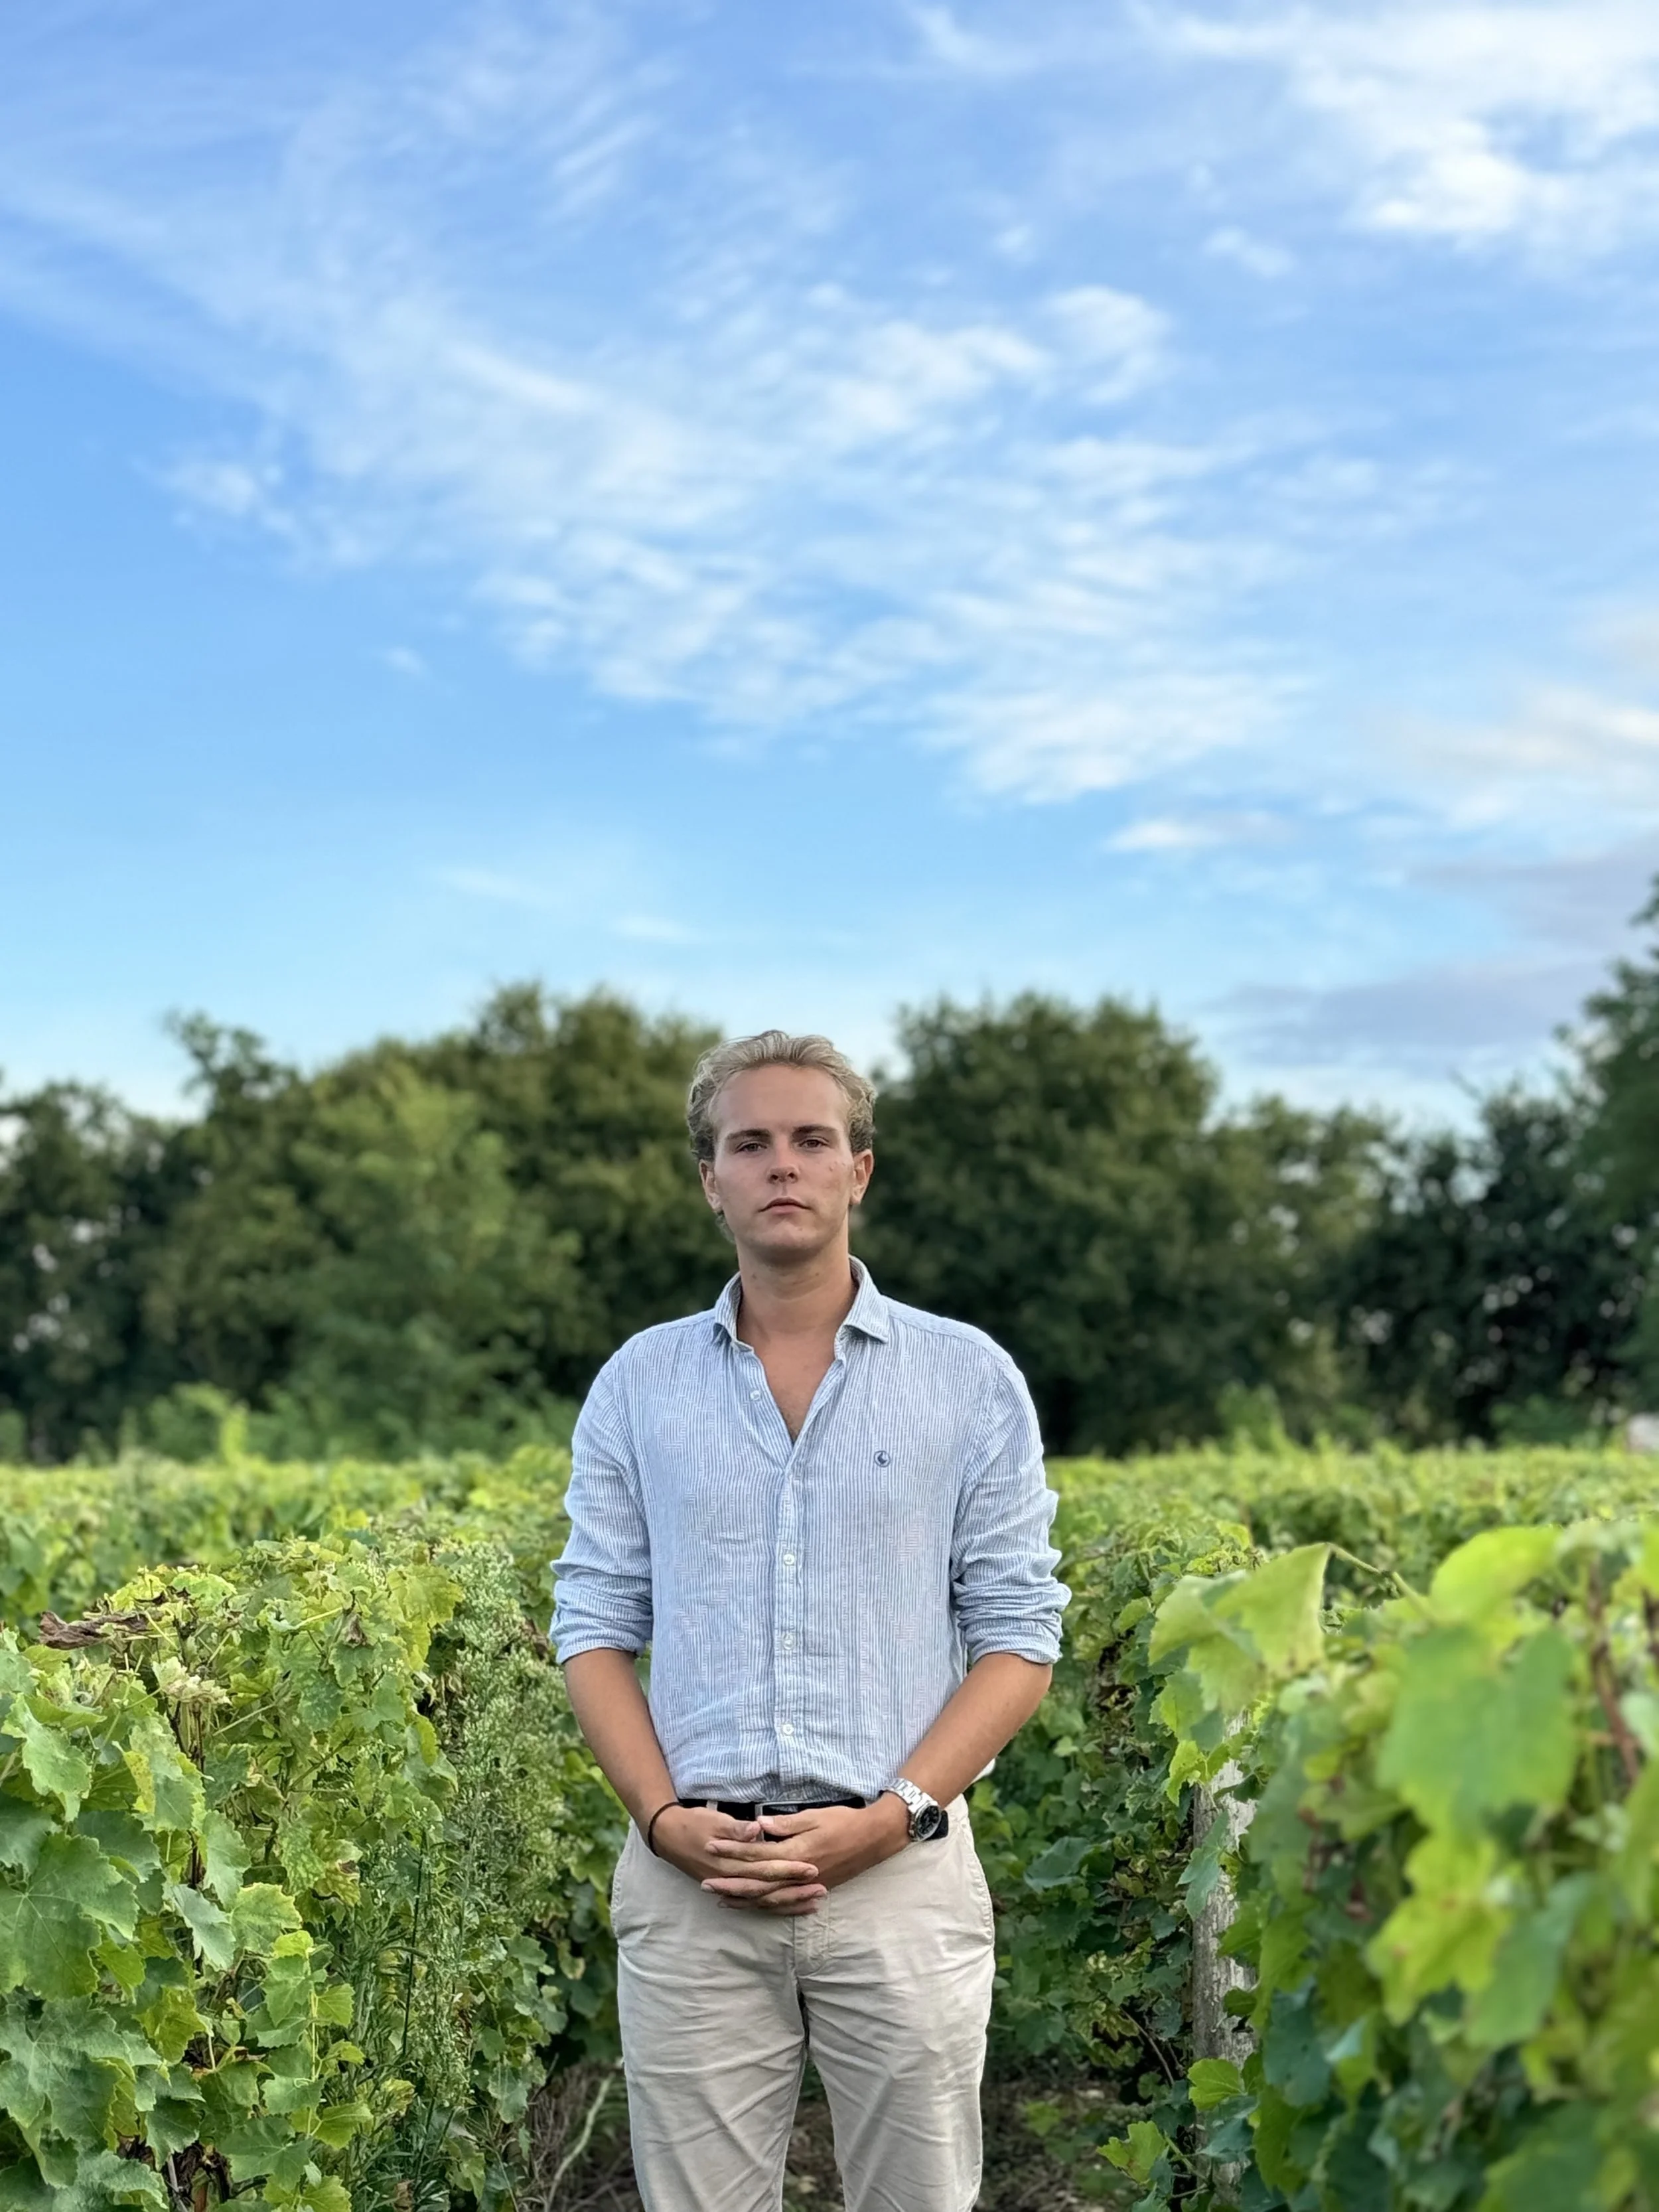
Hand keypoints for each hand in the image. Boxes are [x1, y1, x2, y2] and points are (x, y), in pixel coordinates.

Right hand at [651, 1805, 825, 1913]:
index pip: (766, 1867)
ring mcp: (730, 1886)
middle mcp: (732, 1878)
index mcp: (732, 1860)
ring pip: (764, 1901)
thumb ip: (737, 1828)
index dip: (789, 1868)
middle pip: (769, 1889)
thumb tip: (758, 1829)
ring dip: (789, 1903)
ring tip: (814, 1903)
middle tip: (822, 1889)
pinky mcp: (730, 1888)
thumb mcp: (714, 1820)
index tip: (812, 1867)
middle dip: (796, 1891)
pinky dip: (774, 1907)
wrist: (668, 1835)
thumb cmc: (694, 1823)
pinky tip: (791, 1908)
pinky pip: (754, 1904)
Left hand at [703, 1797, 909, 1905]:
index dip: (732, 1851)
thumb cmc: (844, 1822)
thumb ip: (785, 1824)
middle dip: (730, 1883)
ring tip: (721, 1899)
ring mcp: (805, 1885)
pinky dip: (765, 1905)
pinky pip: (784, 1902)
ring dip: (743, 1899)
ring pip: (768, 1898)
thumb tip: (757, 1825)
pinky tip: (753, 1905)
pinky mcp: (812, 1889)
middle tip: (705, 1883)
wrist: (873, 1839)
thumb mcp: (814, 1816)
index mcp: (796, 1853)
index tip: (711, 1846)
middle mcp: (797, 1874)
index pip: (757, 1855)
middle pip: (757, 1883)